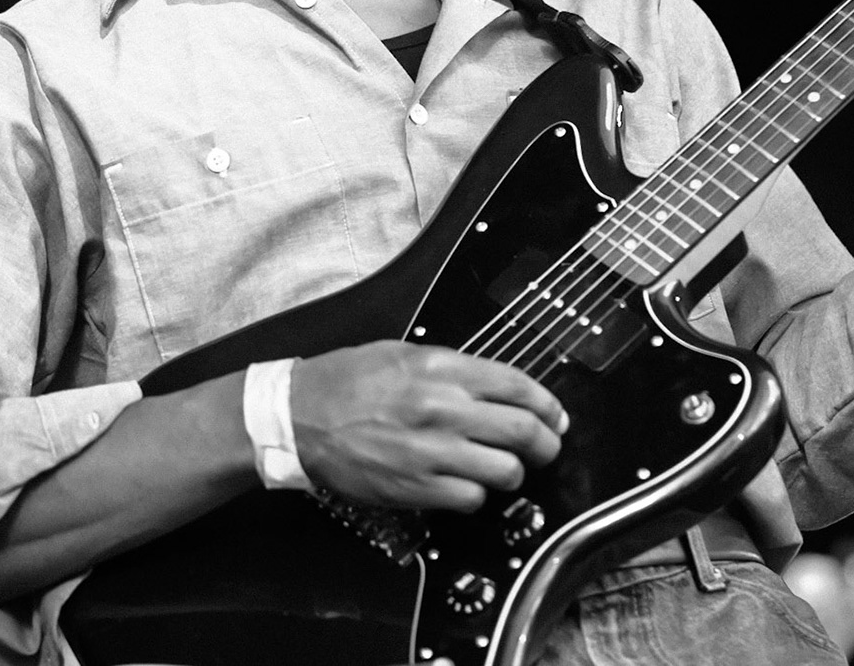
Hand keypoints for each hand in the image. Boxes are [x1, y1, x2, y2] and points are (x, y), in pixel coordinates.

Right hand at [291, 341, 566, 512]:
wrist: (298, 416)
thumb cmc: (346, 381)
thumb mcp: (405, 353)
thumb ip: (455, 368)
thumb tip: (499, 385)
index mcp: (441, 368)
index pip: (518, 386)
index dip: (548, 404)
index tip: (555, 415)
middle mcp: (442, 408)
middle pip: (522, 430)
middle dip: (546, 443)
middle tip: (547, 447)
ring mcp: (429, 451)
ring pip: (504, 471)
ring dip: (513, 473)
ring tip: (505, 469)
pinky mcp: (414, 488)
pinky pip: (470, 499)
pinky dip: (476, 496)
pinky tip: (466, 485)